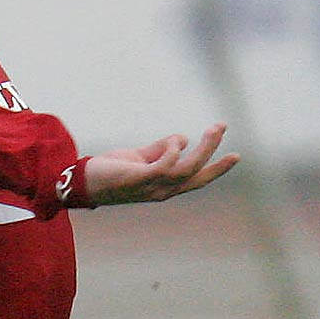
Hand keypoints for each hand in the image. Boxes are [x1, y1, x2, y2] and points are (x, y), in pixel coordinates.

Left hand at [82, 122, 238, 205]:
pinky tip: (175, 141)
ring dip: (203, 148)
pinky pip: (165, 167)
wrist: (83, 182)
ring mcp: (151, 186)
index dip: (216, 168)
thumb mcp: (140, 158)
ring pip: (187, 169)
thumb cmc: (111, 171)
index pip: (196, 178)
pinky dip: (174, 152)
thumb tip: (182, 139)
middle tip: (222, 128)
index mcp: (164, 186)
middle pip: (197, 174)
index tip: (236, 155)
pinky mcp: (139, 179)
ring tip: (213, 128)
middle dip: (215, 154)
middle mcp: (162, 190)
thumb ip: (160, 149)